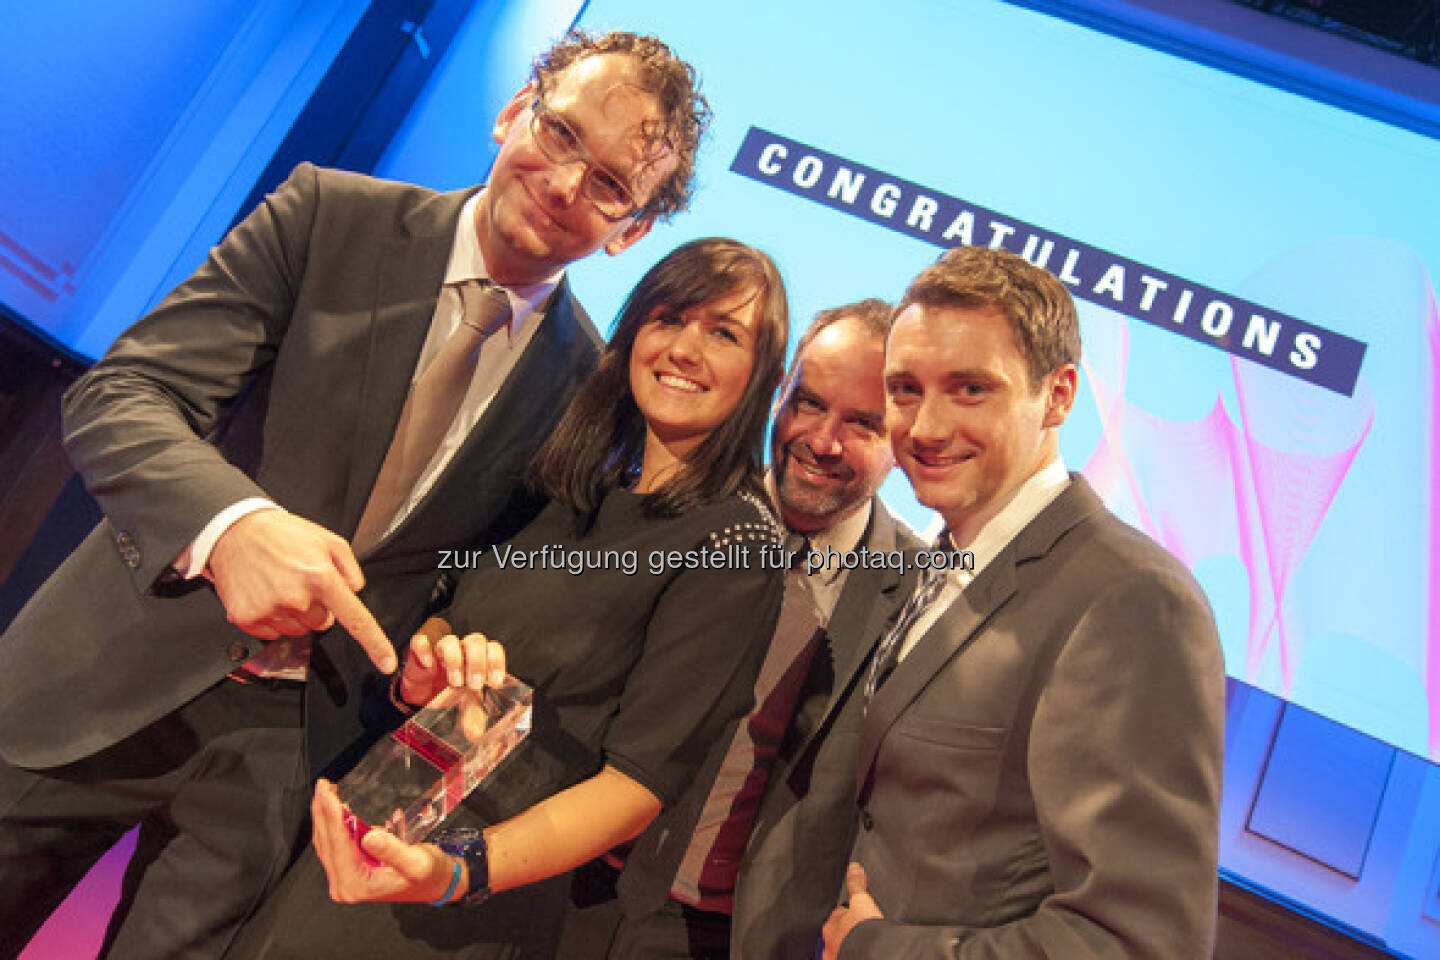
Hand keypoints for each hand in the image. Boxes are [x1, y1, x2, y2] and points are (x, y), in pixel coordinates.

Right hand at [208, 508, 395, 671]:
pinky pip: (273, 634)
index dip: (374, 644)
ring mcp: (271, 610)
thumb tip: (356, 592)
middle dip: (316, 606)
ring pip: (299, 630)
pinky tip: (265, 594)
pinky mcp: (249, 619)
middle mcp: (297, 597)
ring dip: (294, 613)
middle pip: (323, 623)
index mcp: (321, 577)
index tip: (386, 663)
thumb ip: (350, 568)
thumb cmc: (282, 535)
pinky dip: (272, 618)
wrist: (235, 531)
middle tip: (299, 581)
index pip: (355, 619)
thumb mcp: (328, 540)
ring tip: (280, 584)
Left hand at [310, 779, 458, 902]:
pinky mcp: (347, 871)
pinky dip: (332, 824)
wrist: (434, 885)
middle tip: (323, 786)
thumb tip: (369, 837)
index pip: (338, 845)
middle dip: (323, 812)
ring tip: (326, 792)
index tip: (326, 794)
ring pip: (326, 842)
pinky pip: (333, 844)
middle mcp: (344, 885)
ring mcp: (344, 879)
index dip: (331, 816)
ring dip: (324, 816)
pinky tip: (333, 808)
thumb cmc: (427, 876)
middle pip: (326, 842)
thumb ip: (393, 852)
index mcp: (357, 885)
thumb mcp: (417, 864)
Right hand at [399, 618, 506, 707]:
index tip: (494, 681)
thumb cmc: (450, 697)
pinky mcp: (419, 653)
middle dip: (477, 662)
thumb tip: (481, 733)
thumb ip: (476, 716)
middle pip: (475, 641)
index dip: (496, 661)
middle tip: (474, 684)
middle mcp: (462, 651)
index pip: (493, 648)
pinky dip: (425, 650)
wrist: (421, 698)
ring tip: (456, 682)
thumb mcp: (466, 707)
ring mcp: (440, 650)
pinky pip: (420, 642)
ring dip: (455, 659)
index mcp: (479, 660)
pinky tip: (429, 664)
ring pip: (450, 640)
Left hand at [822, 863, 883, 959]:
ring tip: (861, 941)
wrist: (872, 952)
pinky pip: (848, 956)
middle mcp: (829, 944)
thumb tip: (853, 868)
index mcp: (830, 926)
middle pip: (837, 933)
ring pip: (841, 947)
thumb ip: (856, 885)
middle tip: (859, 928)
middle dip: (846, 931)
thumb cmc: (863, 930)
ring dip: (849, 944)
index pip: (836, 916)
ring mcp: (837, 957)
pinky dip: (853, 953)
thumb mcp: (861, 901)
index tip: (855, 912)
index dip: (847, 913)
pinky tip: (861, 950)